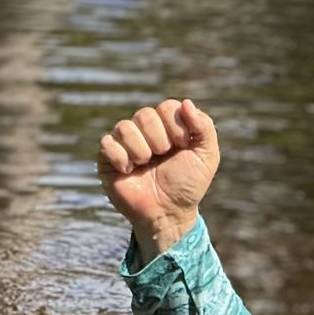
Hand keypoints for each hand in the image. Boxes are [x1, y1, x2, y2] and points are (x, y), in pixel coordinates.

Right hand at [97, 98, 220, 258]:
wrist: (168, 212)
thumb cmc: (187, 185)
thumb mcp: (206, 157)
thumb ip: (204, 128)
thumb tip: (186, 102)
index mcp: (168, 126)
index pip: (168, 106)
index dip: (176, 126)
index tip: (182, 146)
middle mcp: (145, 130)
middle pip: (145, 114)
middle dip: (160, 139)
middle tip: (163, 157)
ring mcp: (125, 142)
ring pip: (125, 127)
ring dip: (142, 150)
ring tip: (147, 165)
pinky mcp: (108, 156)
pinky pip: (107, 143)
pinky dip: (122, 158)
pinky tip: (130, 170)